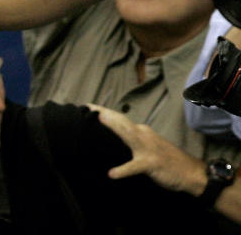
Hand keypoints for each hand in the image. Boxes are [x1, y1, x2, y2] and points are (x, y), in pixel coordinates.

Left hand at [87, 103, 206, 194]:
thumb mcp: (148, 146)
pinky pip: (135, 167)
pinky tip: (112, 174)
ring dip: (115, 127)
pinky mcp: (151, 163)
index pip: (120, 119)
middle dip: (105, 113)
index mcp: (142, 131)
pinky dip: (123, 170)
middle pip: (121, 122)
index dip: (104, 111)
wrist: (192, 173)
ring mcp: (148, 148)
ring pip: (129, 135)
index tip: (87, 106)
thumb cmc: (167, 160)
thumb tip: (116, 136)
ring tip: (100, 119)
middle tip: (87, 107)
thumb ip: (133, 139)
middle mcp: (144, 135)